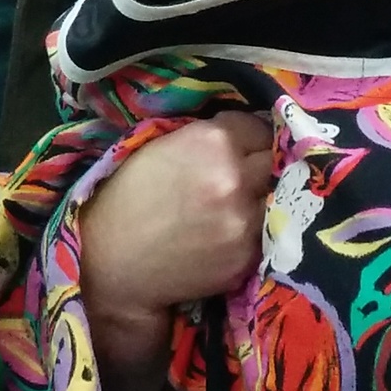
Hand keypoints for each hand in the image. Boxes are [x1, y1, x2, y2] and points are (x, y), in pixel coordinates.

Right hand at [75, 112, 270, 359]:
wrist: (114, 263)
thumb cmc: (128, 199)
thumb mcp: (161, 148)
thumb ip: (207, 138)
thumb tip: (240, 135)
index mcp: (212, 142)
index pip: (258, 127)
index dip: (249, 136)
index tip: (241, 146)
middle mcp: (235, 177)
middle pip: (274, 160)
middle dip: (262, 163)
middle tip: (245, 173)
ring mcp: (245, 220)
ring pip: (275, 197)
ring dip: (260, 197)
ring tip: (236, 204)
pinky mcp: (247, 255)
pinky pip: (265, 232)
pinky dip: (253, 229)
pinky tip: (226, 232)